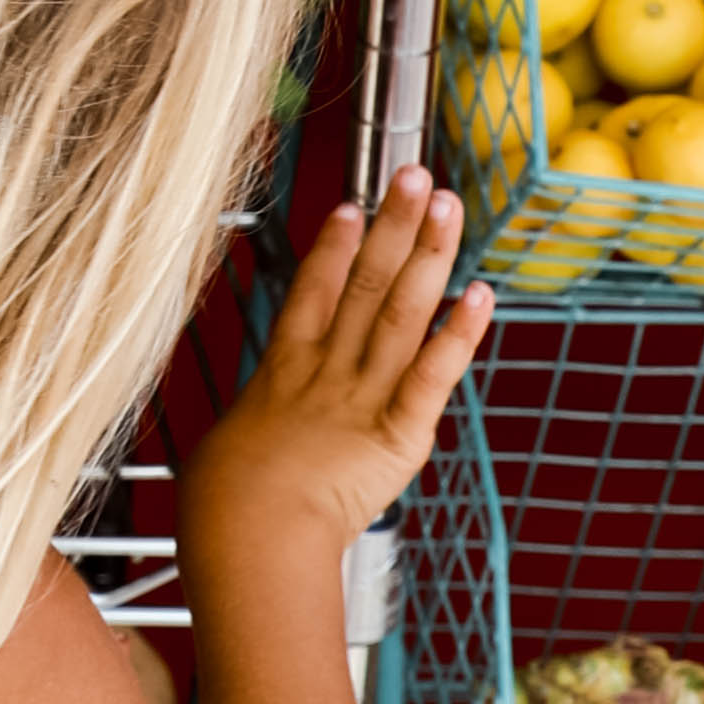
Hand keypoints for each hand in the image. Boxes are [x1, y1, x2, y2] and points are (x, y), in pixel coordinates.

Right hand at [185, 170, 487, 563]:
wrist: (246, 528)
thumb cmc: (224, 504)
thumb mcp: (225, 450)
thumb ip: (247, 437)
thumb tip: (238, 452)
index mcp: (283, 371)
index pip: (314, 291)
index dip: (336, 246)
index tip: (355, 206)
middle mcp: (326, 370)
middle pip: (366, 283)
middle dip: (393, 225)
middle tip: (414, 176)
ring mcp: (362, 394)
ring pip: (402, 311)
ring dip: (429, 255)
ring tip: (447, 205)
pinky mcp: (397, 431)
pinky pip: (433, 374)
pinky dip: (459, 334)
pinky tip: (480, 296)